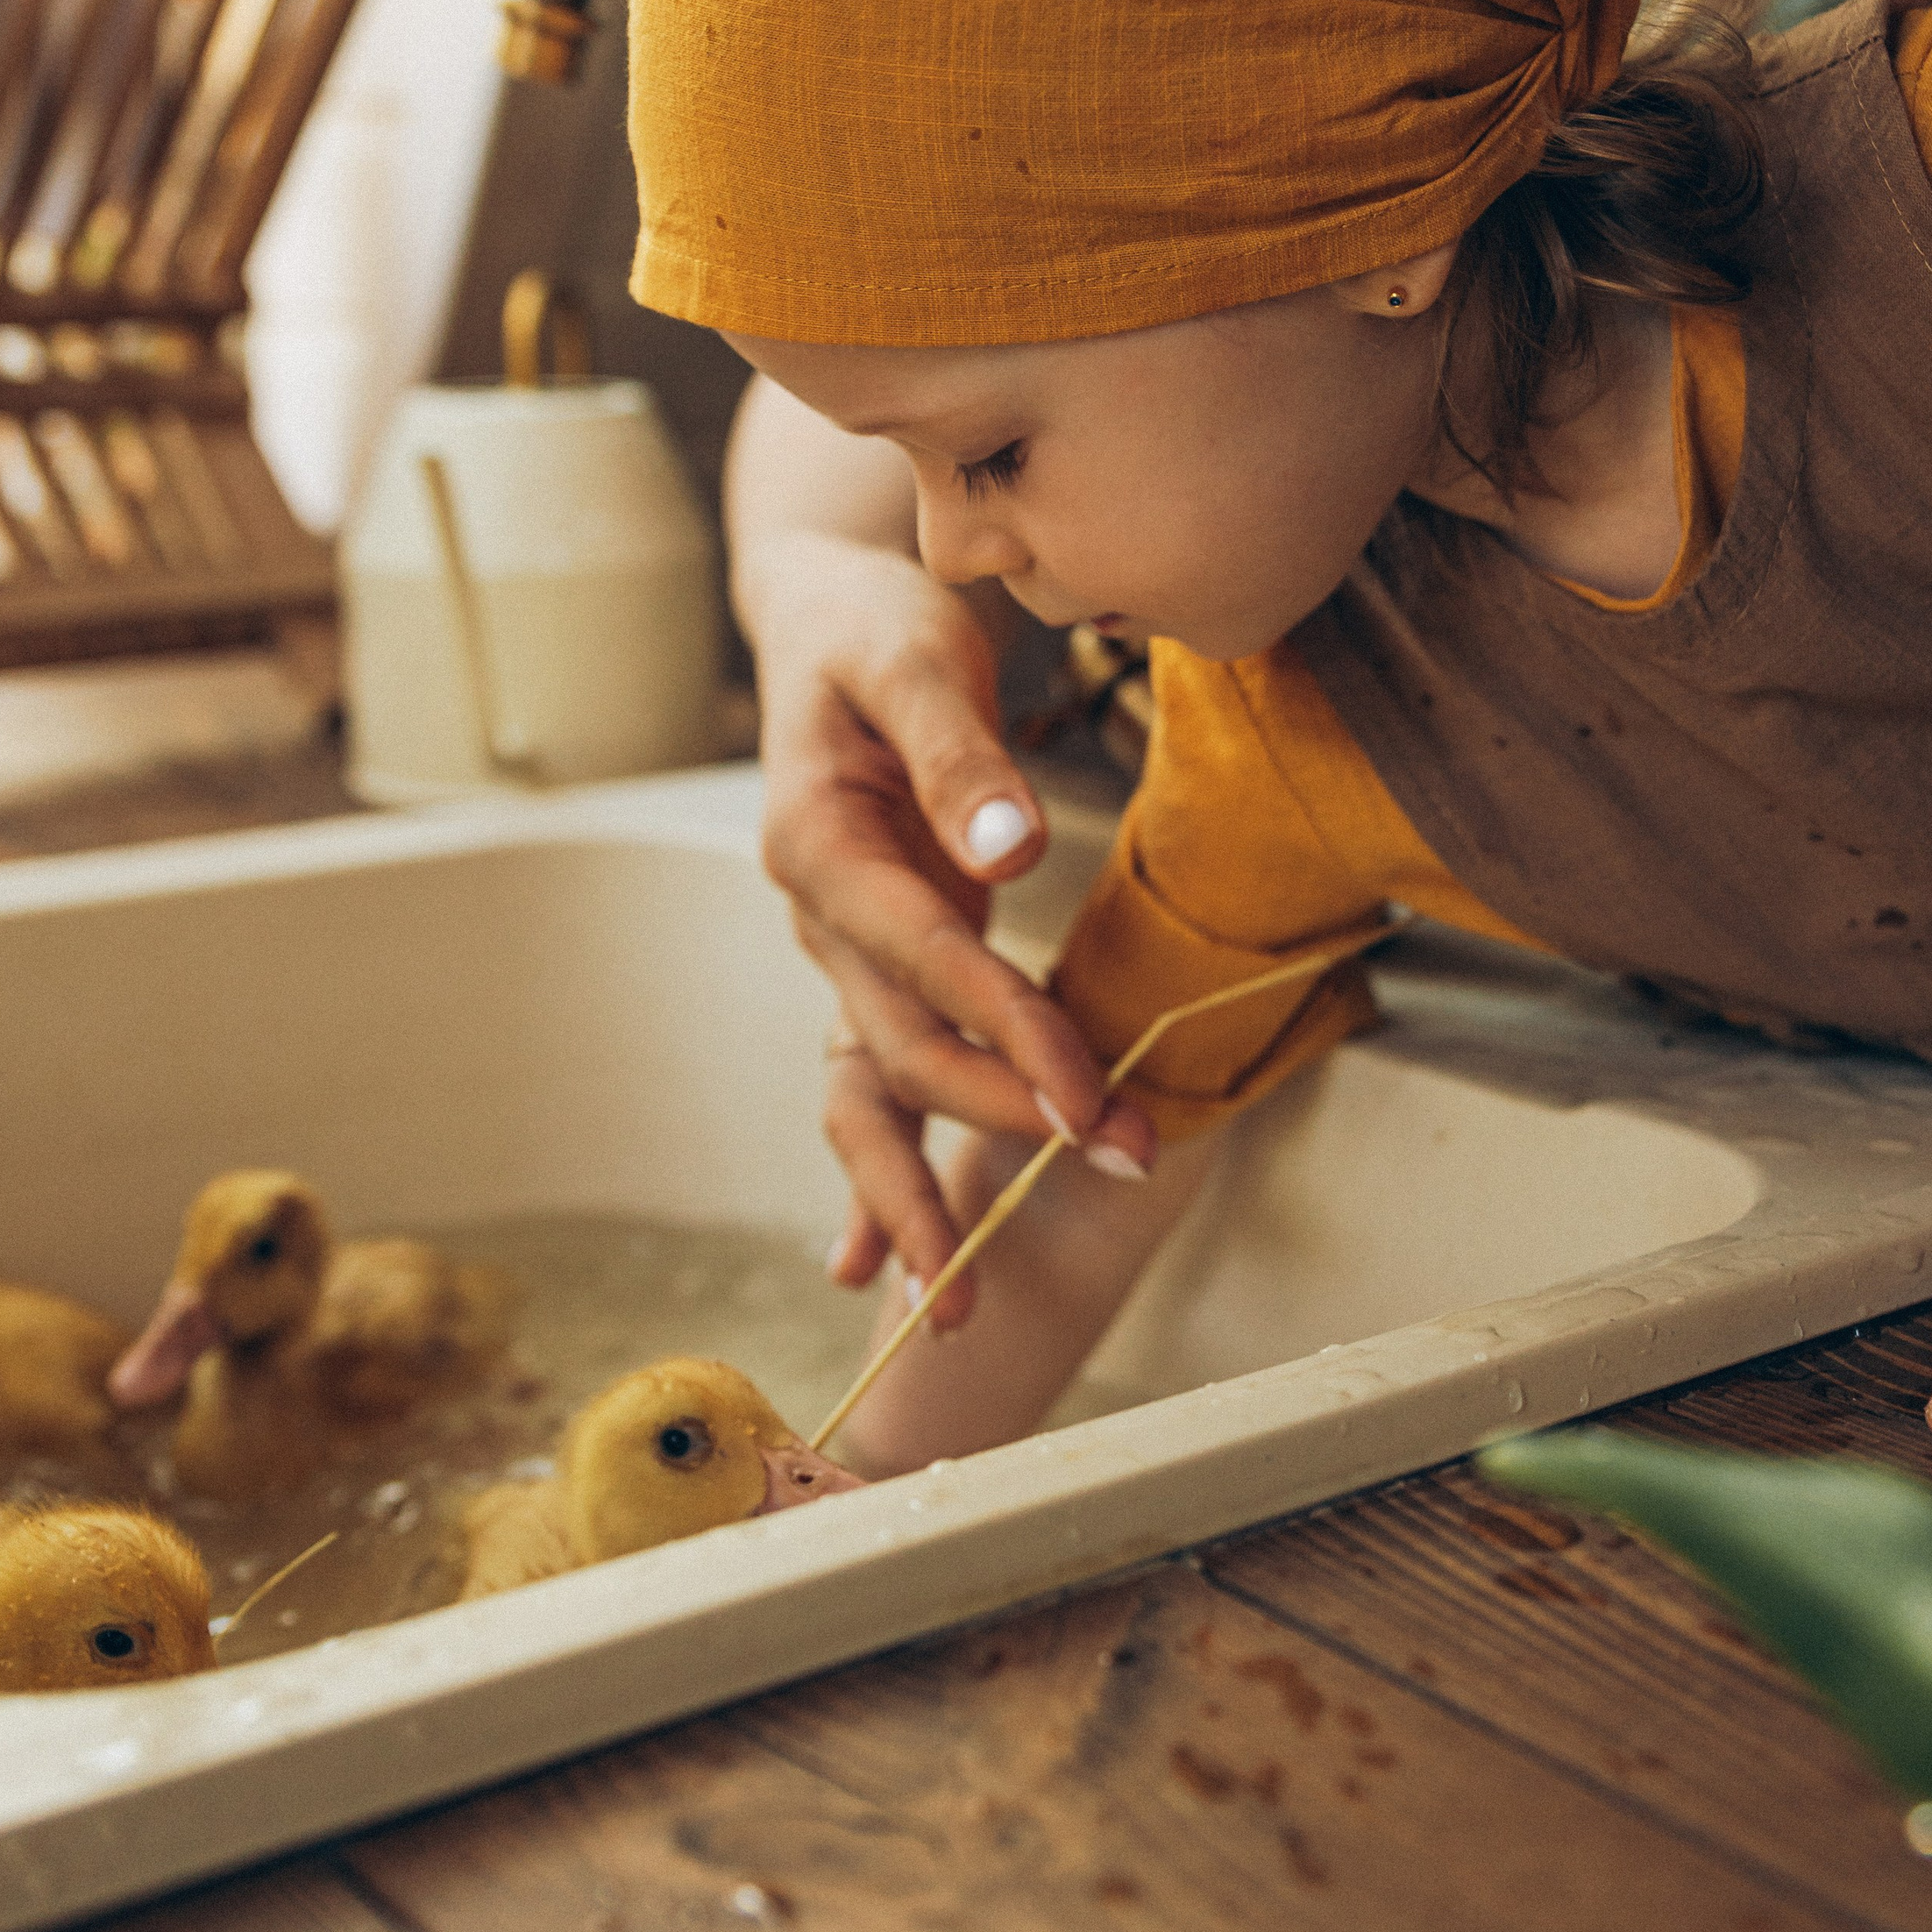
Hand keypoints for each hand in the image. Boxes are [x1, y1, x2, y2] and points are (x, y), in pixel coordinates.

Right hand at [748, 533, 1157, 1324]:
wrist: (826, 622)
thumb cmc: (876, 629)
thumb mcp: (914, 656)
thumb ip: (958, 755)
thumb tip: (1006, 851)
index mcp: (819, 846)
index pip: (927, 964)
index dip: (1009, 1037)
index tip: (1089, 1105)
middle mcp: (819, 917)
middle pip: (898, 1054)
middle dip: (998, 1128)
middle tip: (1112, 1176)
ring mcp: (842, 951)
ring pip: (873, 1093)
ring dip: (917, 1196)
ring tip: (962, 1309)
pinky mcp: (880, 963)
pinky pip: (876, 1083)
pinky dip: (876, 1178)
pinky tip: (873, 1270)